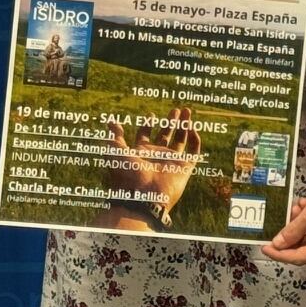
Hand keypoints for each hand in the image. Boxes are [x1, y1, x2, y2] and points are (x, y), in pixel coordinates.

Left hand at [99, 108, 201, 229]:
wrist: (143, 196)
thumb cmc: (127, 175)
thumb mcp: (115, 152)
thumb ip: (115, 136)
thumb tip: (111, 121)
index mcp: (141, 153)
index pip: (145, 136)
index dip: (147, 125)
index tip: (150, 115)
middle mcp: (157, 156)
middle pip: (165, 135)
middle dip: (170, 122)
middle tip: (176, 110)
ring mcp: (171, 161)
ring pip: (181, 140)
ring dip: (185, 125)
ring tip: (187, 111)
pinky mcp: (184, 167)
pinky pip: (193, 152)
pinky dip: (195, 140)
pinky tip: (192, 128)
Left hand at [263, 156, 305, 263]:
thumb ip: (294, 229)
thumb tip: (279, 243)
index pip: (298, 257)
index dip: (279, 253)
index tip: (265, 247)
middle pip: (305, 251)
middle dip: (290, 236)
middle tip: (279, 224)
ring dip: (300, 227)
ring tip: (296, 208)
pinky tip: (305, 208)